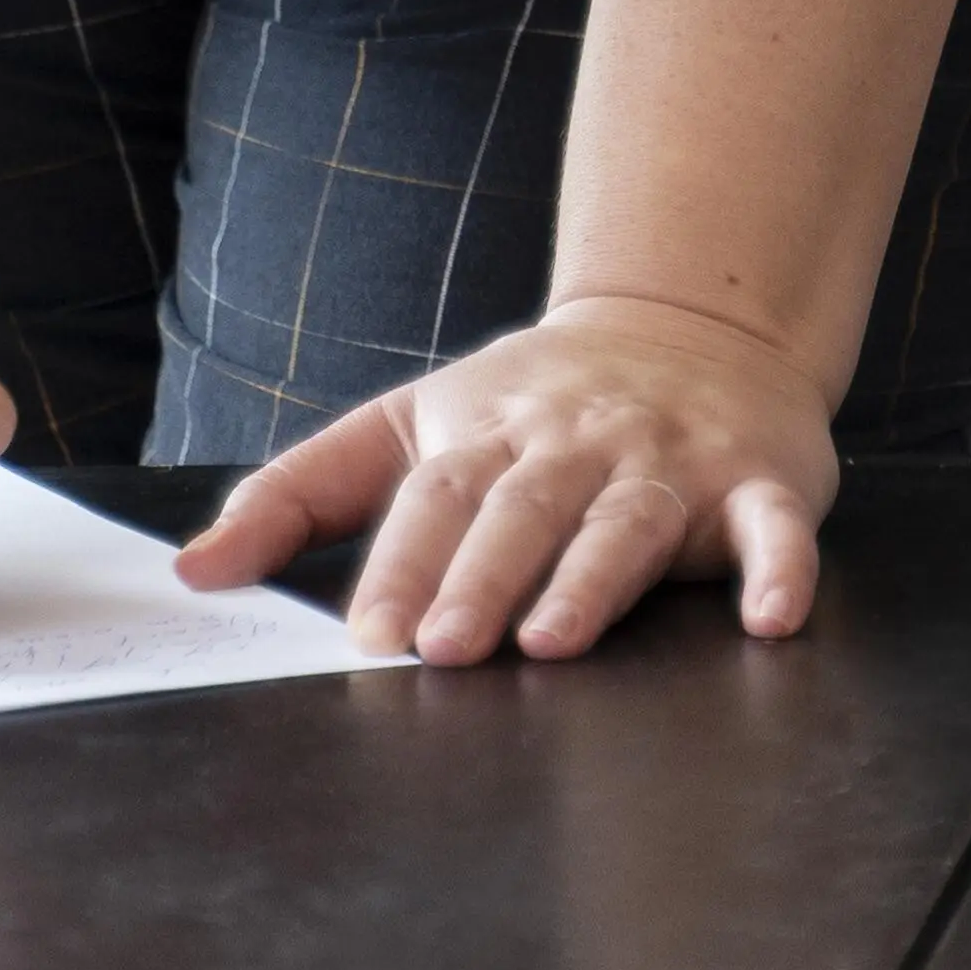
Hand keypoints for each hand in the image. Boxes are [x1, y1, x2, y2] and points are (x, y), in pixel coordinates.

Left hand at [181, 290, 838, 662]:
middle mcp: (578, 445)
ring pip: (629, 521)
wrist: (697, 321)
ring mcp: (670, 460)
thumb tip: (190, 572)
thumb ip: (298, 495)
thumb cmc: (536, 402)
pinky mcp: (758, 481)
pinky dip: (779, 567)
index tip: (368, 634)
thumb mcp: (409, 424)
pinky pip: (772, 525)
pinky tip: (773, 615)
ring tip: (554, 640)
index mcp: (490, 435)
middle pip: (523, 508)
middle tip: (444, 648)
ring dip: (593, 579)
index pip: (436, 497)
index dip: (403, 563)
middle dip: (481, 576)